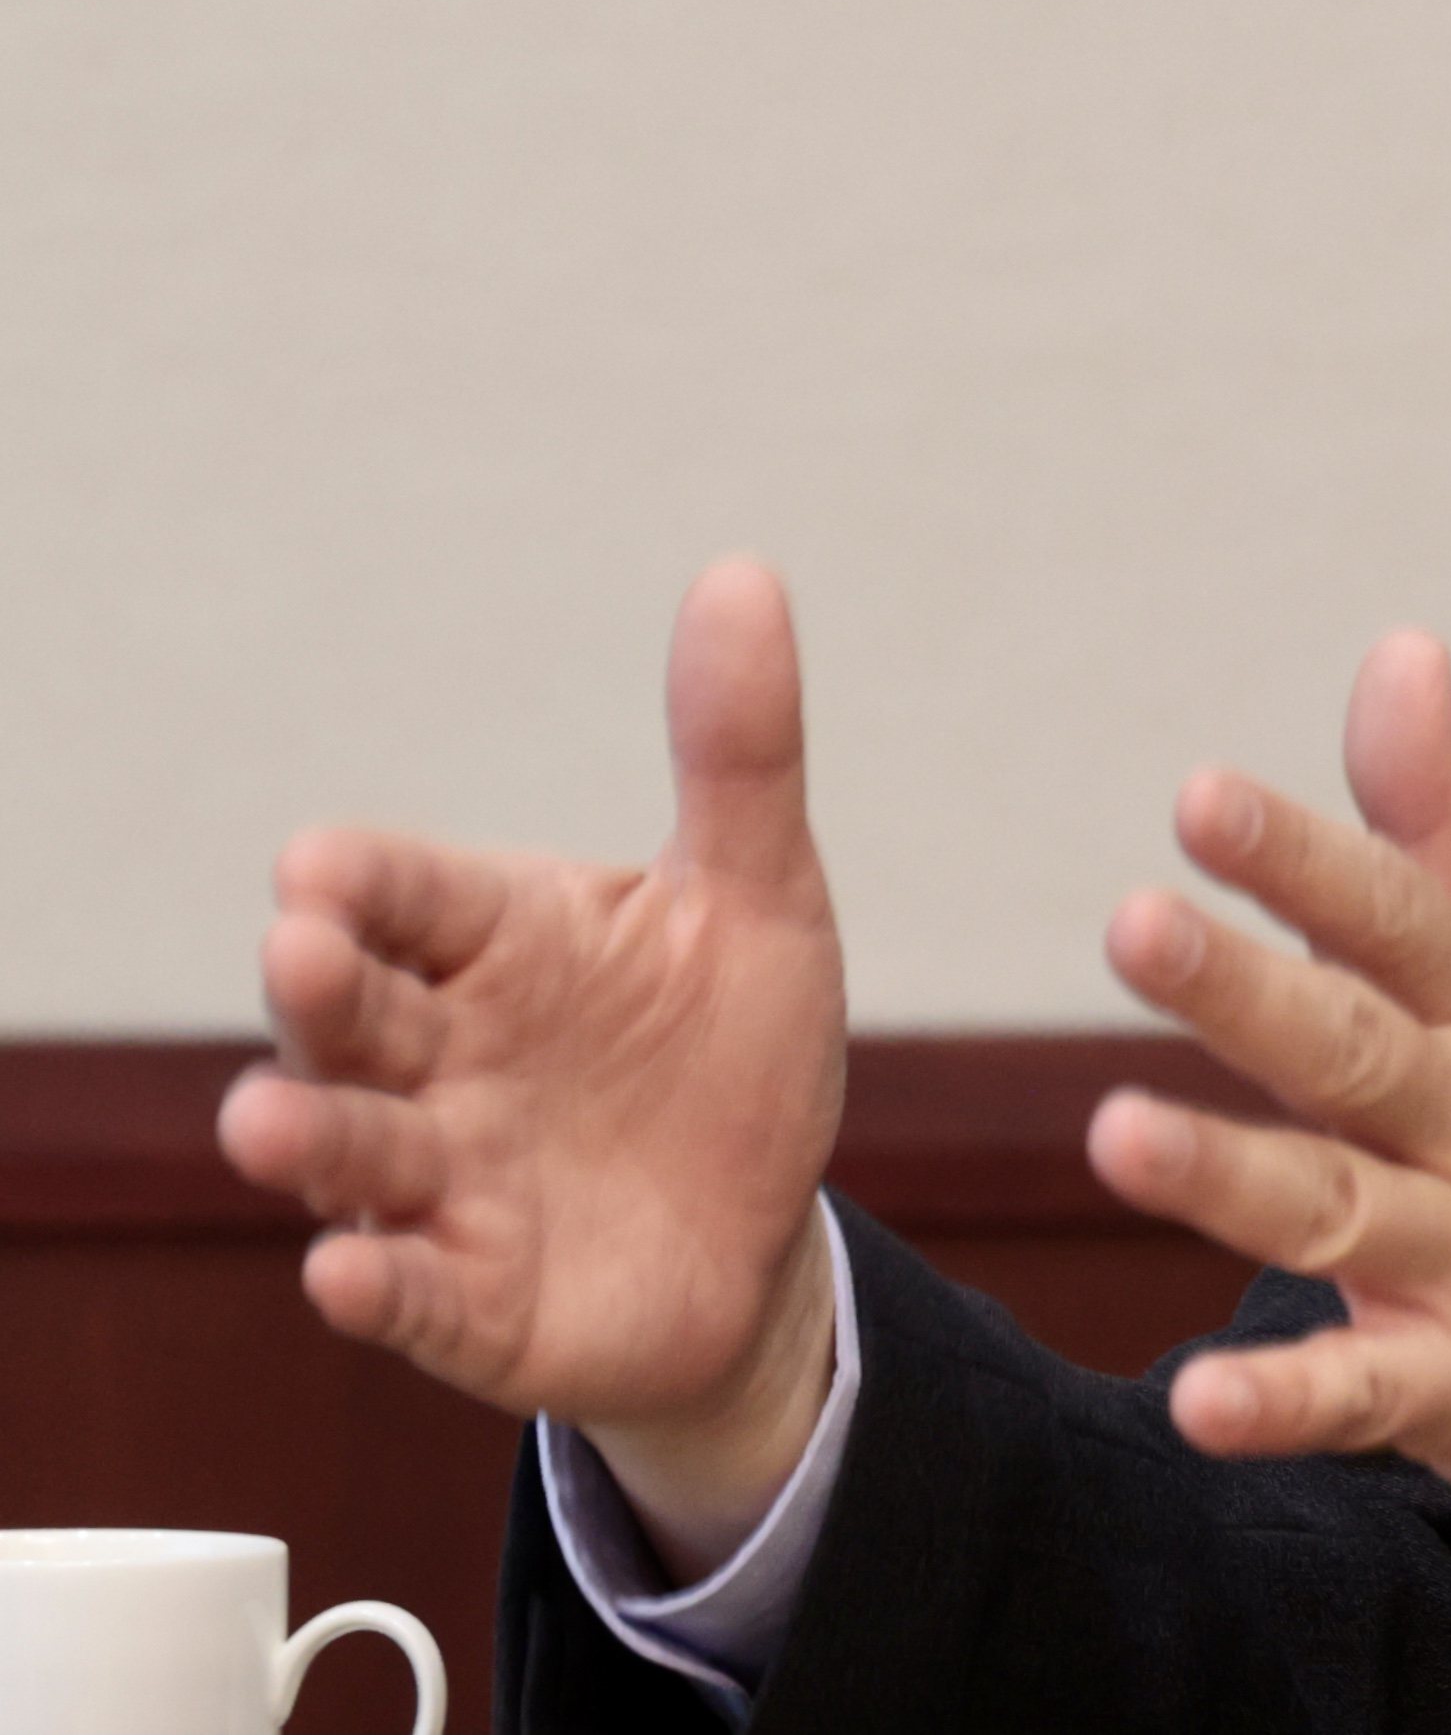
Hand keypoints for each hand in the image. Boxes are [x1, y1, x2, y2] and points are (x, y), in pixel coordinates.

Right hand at [215, 559, 850, 1572]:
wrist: (761, 1231)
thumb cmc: (728, 1049)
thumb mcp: (759, 896)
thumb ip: (739, 751)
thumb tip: (743, 574)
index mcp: (501, 943)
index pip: (411, 896)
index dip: (366, 881)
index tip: (321, 864)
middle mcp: (444, 1056)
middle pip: (359, 1015)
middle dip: (322, 988)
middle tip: (297, 949)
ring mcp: (445, 1182)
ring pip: (355, 1153)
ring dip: (308, 1138)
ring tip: (263, 1120)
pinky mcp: (471, 1301)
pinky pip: (412, 1295)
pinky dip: (376, 1285)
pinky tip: (348, 1274)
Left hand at [1087, 634, 1450, 1587]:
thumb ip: (1442, 817)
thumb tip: (1396, 650)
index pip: (1397, 917)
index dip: (1302, 857)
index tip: (1202, 798)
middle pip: (1354, 1050)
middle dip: (1244, 989)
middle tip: (1134, 924)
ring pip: (1342, 1212)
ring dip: (1233, 1177)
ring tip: (1117, 1133)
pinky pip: (1373, 1393)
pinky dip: (1291, 1402)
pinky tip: (1202, 1402)